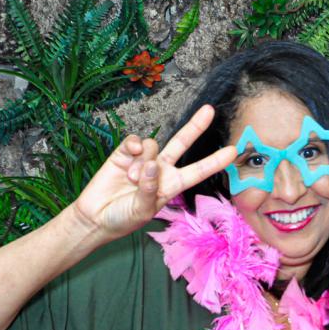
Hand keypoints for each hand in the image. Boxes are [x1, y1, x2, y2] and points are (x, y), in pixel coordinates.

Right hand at [72, 105, 235, 239]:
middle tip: (209, 110)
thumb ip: (149, 190)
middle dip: (195, 126)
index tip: (232, 151)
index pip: (198, 171)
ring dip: (143, 161)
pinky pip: (135, 141)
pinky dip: (133, 146)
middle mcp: (161, 169)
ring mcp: (143, 159)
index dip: (214, 161)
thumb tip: (151, 165)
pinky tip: (129, 155)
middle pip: (182, 143)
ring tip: (133, 179)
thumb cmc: (124, 219)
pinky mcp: (124, 154)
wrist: (96, 217)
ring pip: (153, 145)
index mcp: (173, 185)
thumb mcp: (142, 211)